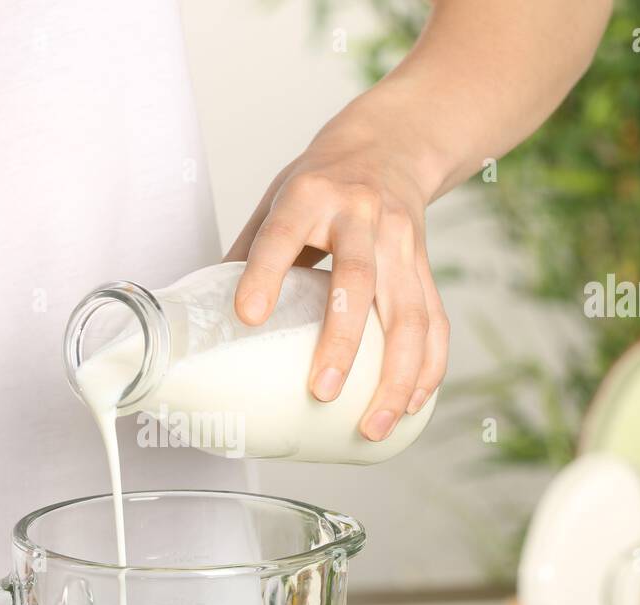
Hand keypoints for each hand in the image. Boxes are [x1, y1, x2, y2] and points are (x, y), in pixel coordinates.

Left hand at [226, 94, 448, 441]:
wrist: (391, 143)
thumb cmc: (320, 182)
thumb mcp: (276, 199)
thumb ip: (248, 255)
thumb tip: (205, 323)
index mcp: (308, 196)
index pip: (281, 237)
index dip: (264, 275)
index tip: (247, 316)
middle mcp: (359, 216)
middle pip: (356, 282)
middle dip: (342, 342)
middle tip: (320, 393)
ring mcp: (399, 241)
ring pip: (409, 313)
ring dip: (396, 376)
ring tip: (372, 426)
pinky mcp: (426, 264)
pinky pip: (435, 322)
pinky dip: (427, 368)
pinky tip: (410, 405)